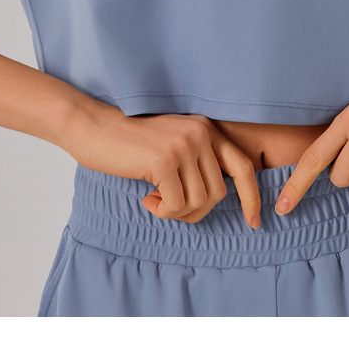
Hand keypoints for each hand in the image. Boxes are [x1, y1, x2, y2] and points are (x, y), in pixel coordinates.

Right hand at [61, 100, 261, 228]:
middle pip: (218, 193)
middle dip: (196, 211)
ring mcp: (183, 145)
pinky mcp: (164, 160)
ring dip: (177, 212)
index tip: (254, 221)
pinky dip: (162, 211)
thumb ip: (198, 162)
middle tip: (170, 208)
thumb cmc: (130, 144)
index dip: (252, 197)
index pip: (243, 165)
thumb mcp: (173, 145)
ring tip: (156, 200)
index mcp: (206, 128)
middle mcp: (200, 133)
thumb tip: (219, 199)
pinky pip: (176, 205)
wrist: (94, 127)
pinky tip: (146, 199)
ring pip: (199, 202)